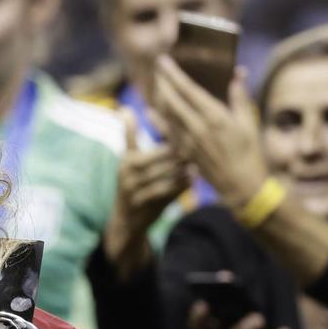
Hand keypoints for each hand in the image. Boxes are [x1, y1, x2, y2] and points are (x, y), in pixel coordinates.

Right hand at [102, 108, 190, 273]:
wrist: (126, 220)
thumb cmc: (133, 183)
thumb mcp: (128, 159)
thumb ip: (129, 135)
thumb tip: (124, 109)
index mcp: (127, 159)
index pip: (158, 145)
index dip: (176, 139)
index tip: (192, 134)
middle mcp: (128, 173)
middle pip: (165, 157)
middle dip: (184, 153)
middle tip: (203, 147)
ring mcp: (135, 189)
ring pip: (168, 174)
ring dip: (186, 169)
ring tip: (200, 162)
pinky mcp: (143, 204)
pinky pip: (167, 191)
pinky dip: (181, 185)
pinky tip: (193, 180)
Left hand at [153, 56, 267, 208]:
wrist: (240, 185)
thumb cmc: (250, 152)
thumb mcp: (249, 122)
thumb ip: (239, 97)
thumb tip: (237, 74)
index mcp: (215, 116)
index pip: (188, 90)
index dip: (173, 75)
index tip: (163, 61)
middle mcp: (198, 127)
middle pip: (172, 100)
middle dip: (162, 82)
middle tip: (156, 68)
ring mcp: (188, 141)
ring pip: (166, 115)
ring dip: (159, 99)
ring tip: (155, 85)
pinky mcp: (184, 153)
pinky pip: (166, 133)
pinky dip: (157, 120)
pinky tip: (151, 111)